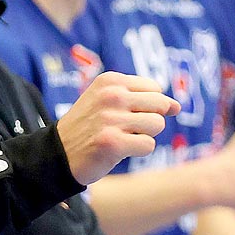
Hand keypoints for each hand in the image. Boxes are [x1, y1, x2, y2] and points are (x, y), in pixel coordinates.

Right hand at [56, 72, 179, 185]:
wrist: (57, 154)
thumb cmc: (88, 128)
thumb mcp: (109, 102)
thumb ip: (144, 99)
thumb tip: (177, 107)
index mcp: (110, 80)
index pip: (155, 88)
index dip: (147, 106)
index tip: (125, 114)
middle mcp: (111, 96)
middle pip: (160, 105)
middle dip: (149, 120)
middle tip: (125, 128)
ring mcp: (111, 119)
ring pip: (157, 125)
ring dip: (144, 136)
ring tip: (121, 138)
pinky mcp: (112, 143)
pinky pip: (148, 145)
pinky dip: (137, 151)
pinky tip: (118, 150)